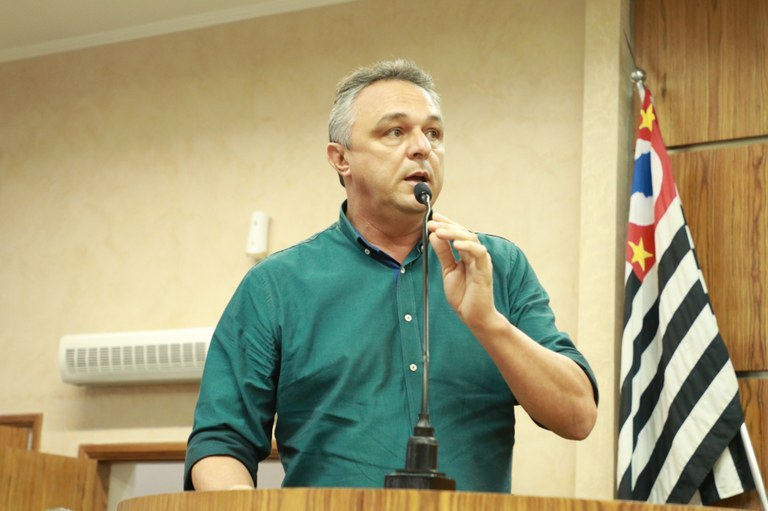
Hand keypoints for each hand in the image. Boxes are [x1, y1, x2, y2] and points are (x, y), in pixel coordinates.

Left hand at [428, 212, 495, 328]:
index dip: (446, 223)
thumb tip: (434, 236)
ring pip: (471, 238)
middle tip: (432, 223)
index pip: (458, 233)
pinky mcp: (485, 270)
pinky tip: (456, 244)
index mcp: (467, 254)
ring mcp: (481, 261)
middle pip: (464, 232)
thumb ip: (443, 254)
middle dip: (447, 225)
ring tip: (439, 231)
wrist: (473, 316)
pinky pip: (479, 253)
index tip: (433, 218)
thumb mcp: (448, 271)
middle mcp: (475, 254)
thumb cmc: (463, 295)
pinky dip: (468, 246)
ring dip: (454, 233)